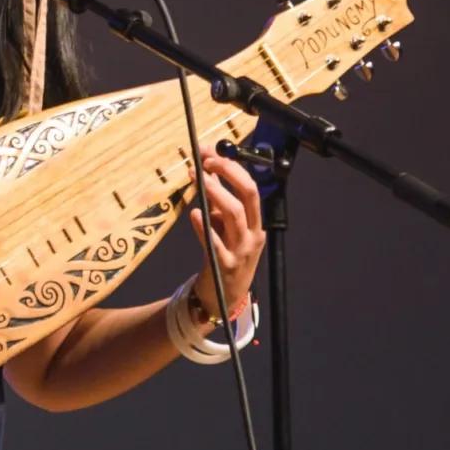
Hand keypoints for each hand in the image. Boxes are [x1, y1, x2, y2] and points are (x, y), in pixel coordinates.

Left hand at [187, 142, 266, 328]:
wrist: (222, 297)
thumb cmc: (225, 256)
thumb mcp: (225, 226)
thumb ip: (218, 199)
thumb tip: (208, 166)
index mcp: (255, 222)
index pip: (250, 187)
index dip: (232, 167)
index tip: (211, 153)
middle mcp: (252, 234)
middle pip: (248, 195)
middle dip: (228, 173)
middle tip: (206, 161)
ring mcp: (241, 250)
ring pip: (234, 214)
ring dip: (215, 192)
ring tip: (198, 177)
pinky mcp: (225, 265)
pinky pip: (216, 243)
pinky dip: (204, 227)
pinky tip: (194, 214)